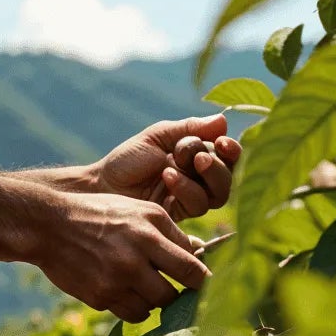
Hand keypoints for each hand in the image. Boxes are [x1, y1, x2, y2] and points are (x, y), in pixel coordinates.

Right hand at [31, 191, 210, 322]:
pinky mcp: (98, 298)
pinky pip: (128, 313)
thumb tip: (199, 254)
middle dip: (176, 293)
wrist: (49, 225)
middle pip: (172, 296)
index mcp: (148, 235)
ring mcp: (114, 283)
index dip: (204, 282)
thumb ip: (171, 232)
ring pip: (151, 309)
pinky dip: (132, 305)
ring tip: (144, 284)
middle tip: (172, 285)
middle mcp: (132, 262)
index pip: (191, 271)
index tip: (207, 285)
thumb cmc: (100, 213)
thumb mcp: (138, 210)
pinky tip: (125, 289)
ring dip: (153, 301)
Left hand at [95, 113, 240, 220]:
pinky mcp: (181, 215)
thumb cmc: (129, 158)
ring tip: (175, 167)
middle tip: (198, 158)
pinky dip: (186, 189)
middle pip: (228, 177)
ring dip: (202, 179)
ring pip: (218, 195)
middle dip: (216, 166)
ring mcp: (191, 198)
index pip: (228, 156)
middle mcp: (199, 179)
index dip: (231, 150)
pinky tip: (166, 177)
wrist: (104, 183)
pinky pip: (198, 206)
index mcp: (198, 157)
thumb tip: (223, 120)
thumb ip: (190, 128)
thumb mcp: (158, 136)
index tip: (221, 142)